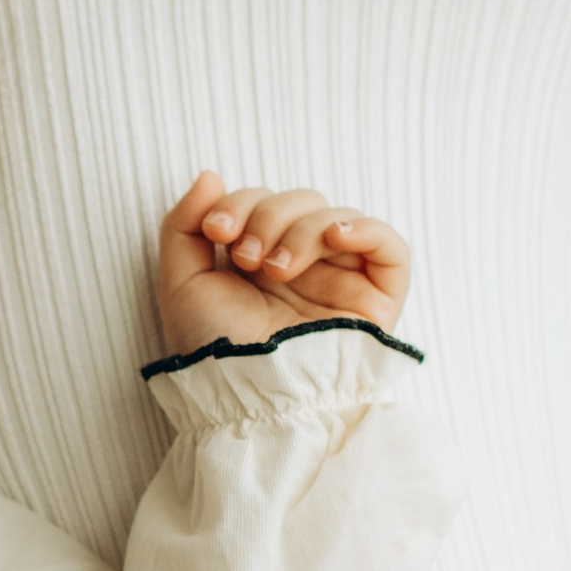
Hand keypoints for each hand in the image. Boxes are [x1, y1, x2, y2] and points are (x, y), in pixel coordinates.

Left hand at [158, 174, 411, 356]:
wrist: (247, 395)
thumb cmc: (216, 350)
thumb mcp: (181, 283)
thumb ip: (183, 225)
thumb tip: (210, 175)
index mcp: (261, 260)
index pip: (263, 201)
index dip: (240, 202)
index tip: (216, 231)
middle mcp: (304, 267)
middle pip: (300, 202)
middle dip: (268, 216)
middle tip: (247, 257)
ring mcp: (342, 281)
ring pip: (336, 217)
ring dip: (300, 230)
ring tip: (276, 270)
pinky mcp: (376, 299)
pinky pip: (390, 246)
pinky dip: (365, 228)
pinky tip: (334, 237)